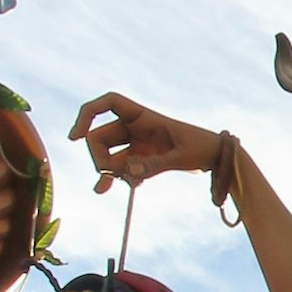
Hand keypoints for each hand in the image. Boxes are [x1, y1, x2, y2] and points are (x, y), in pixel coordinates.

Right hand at [69, 92, 222, 193]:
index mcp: (144, 117)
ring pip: (107, 155)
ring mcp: (136, 144)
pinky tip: (115, 188)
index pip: (109, 103)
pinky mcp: (140, 159)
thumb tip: (129, 173)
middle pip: (100, 137)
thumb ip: (156, 165)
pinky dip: (115, 178)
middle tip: (110, 176)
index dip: (88, 114)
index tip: (76, 137)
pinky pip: (118, 168)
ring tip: (112, 187)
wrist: (216, 158)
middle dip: (98, 157)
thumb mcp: (182, 157)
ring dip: (106, 172)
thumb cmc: (203, 149)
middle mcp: (135, 128)